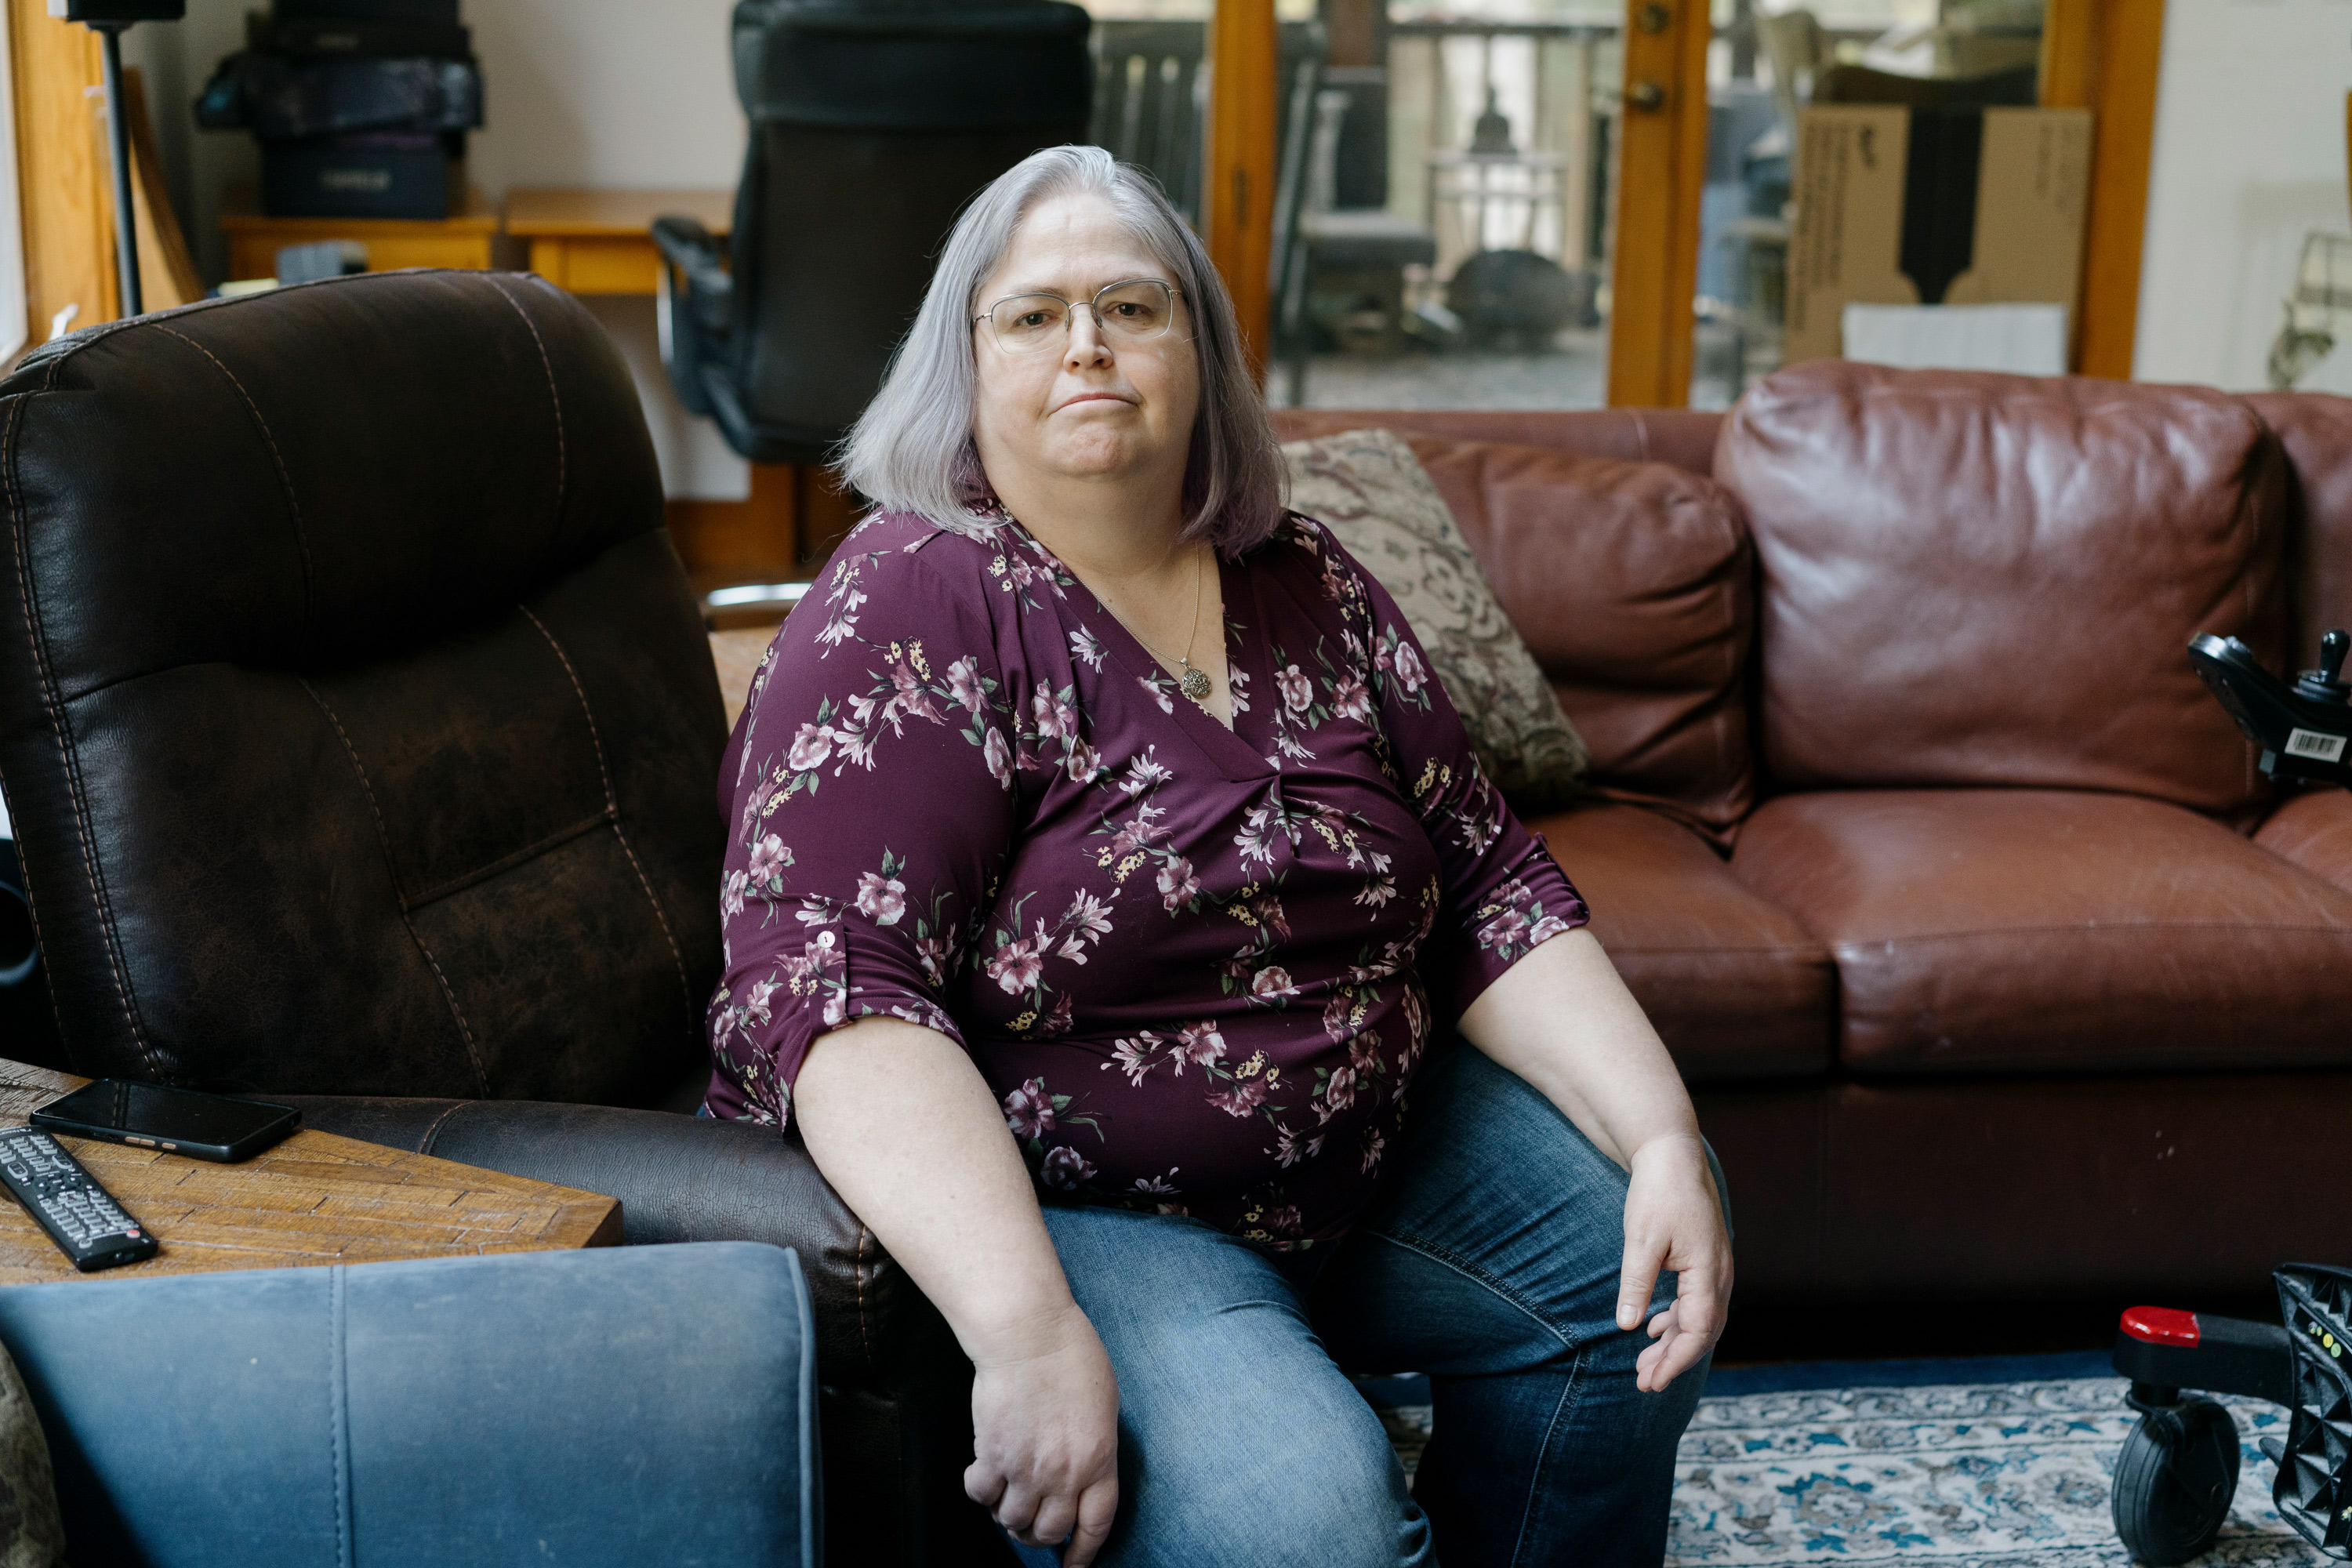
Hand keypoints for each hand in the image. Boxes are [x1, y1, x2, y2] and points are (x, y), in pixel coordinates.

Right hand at [964, 1302, 1121, 1565]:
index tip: (1072, 1564)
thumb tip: (1086, 1469)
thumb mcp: (1104, 1404)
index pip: (1096, 1525)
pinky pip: (982, 1494)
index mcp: (1099, 1460)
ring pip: (1012, 1519)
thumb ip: (1096, 1444)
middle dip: (1038, 1535)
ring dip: (1008, 1514)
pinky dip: (980, 1492)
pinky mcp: (993, 1455)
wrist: (1028, 1335)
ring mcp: (1026, 1468)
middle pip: (1049, 1531)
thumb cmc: (1070, 1355)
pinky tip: (982, 1474)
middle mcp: (1064, 1473)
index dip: (1083, 1552)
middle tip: (1031, 1523)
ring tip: (1007, 1494)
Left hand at [1615, 1132, 1731, 1392]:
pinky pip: (1697, 1301)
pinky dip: (1678, 1320)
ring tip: (1643, 1362)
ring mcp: (1715, 1266)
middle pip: (1704, 1331)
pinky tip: (1654, 1327)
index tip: (1651, 1382)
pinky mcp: (1705, 1260)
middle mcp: (1720, 1273)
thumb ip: (1637, 1284)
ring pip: (1700, 1318)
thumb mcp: (1641, 1239)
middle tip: (1643, 1382)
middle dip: (1674, 1359)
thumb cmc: (1658, 1192)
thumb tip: (1626, 1325)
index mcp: (1709, 1270)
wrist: (1671, 1153)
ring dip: (1674, 1342)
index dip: (1676, 1360)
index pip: (1699, 1330)